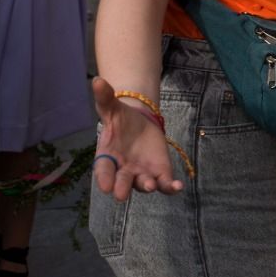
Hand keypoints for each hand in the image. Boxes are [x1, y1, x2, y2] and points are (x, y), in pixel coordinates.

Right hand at [91, 77, 181, 201]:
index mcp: (107, 157)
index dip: (103, 179)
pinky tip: (178, 186)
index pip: (103, 170)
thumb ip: (105, 97)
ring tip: (153, 186)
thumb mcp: (112, 107)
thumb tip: (97, 80)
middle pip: (122, 182)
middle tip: (122, 195)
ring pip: (144, 184)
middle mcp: (123, 170)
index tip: (104, 187)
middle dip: (122, 187)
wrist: (140, 122)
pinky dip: (170, 187)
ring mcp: (141, 173)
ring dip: (148, 186)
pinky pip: (165, 182)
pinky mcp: (159, 172)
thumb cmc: (121, 119)